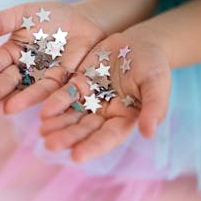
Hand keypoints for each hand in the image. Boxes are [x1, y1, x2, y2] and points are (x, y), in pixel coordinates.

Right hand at [0, 1, 105, 120]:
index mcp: (13, 52)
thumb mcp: (24, 14)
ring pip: (28, 91)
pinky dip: (43, 100)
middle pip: (8, 82)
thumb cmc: (52, 16)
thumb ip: (0, 22)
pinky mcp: (64, 83)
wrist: (86, 21)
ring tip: (3, 111)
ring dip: (16, 101)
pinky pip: (54, 92)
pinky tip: (36, 109)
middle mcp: (26, 69)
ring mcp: (45, 78)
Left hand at [39, 31, 170, 162]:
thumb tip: (149, 133)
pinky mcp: (79, 84)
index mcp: (125, 119)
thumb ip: (154, 106)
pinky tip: (44, 111)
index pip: (108, 137)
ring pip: (72, 116)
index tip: (76, 157)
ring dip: (58, 124)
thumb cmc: (154, 65)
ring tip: (43, 131)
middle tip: (50, 145)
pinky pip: (65, 96)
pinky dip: (55, 103)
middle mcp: (106, 114)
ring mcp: (91, 100)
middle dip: (68, 137)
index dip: (93, 147)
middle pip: (85, 129)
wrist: (139, 43)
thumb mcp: (157, 83)